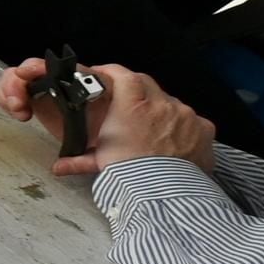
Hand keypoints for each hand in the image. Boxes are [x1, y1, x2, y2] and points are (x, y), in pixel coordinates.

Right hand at [0, 58, 216, 175]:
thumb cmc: (132, 174)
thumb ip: (78, 160)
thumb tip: (59, 168)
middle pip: (148, 85)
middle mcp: (162, 105)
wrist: (165, 192)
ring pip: (171, 103)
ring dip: (161, 111)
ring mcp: (186, 115)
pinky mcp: (204, 129)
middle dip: (136, 90)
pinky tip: (176, 140)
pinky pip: (193, 120)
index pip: (123, 75)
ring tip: (152, 130)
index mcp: (133, 107)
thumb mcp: (101, 163)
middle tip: (126, 102)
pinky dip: (184, 126)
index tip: (104, 74)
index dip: (112, 71)